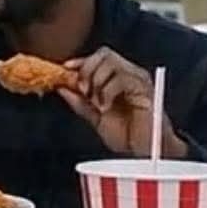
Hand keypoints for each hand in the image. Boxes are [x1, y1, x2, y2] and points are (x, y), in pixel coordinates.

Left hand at [57, 47, 186, 159]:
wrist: (143, 153)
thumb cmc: (125, 136)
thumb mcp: (94, 117)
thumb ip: (79, 102)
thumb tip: (60, 87)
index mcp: (118, 78)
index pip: (98, 58)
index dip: (81, 61)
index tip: (65, 69)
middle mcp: (130, 74)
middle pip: (104, 54)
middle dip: (87, 70)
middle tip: (83, 91)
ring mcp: (139, 80)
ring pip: (112, 63)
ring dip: (97, 82)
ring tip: (97, 103)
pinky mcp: (145, 89)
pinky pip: (122, 78)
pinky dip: (107, 92)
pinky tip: (106, 107)